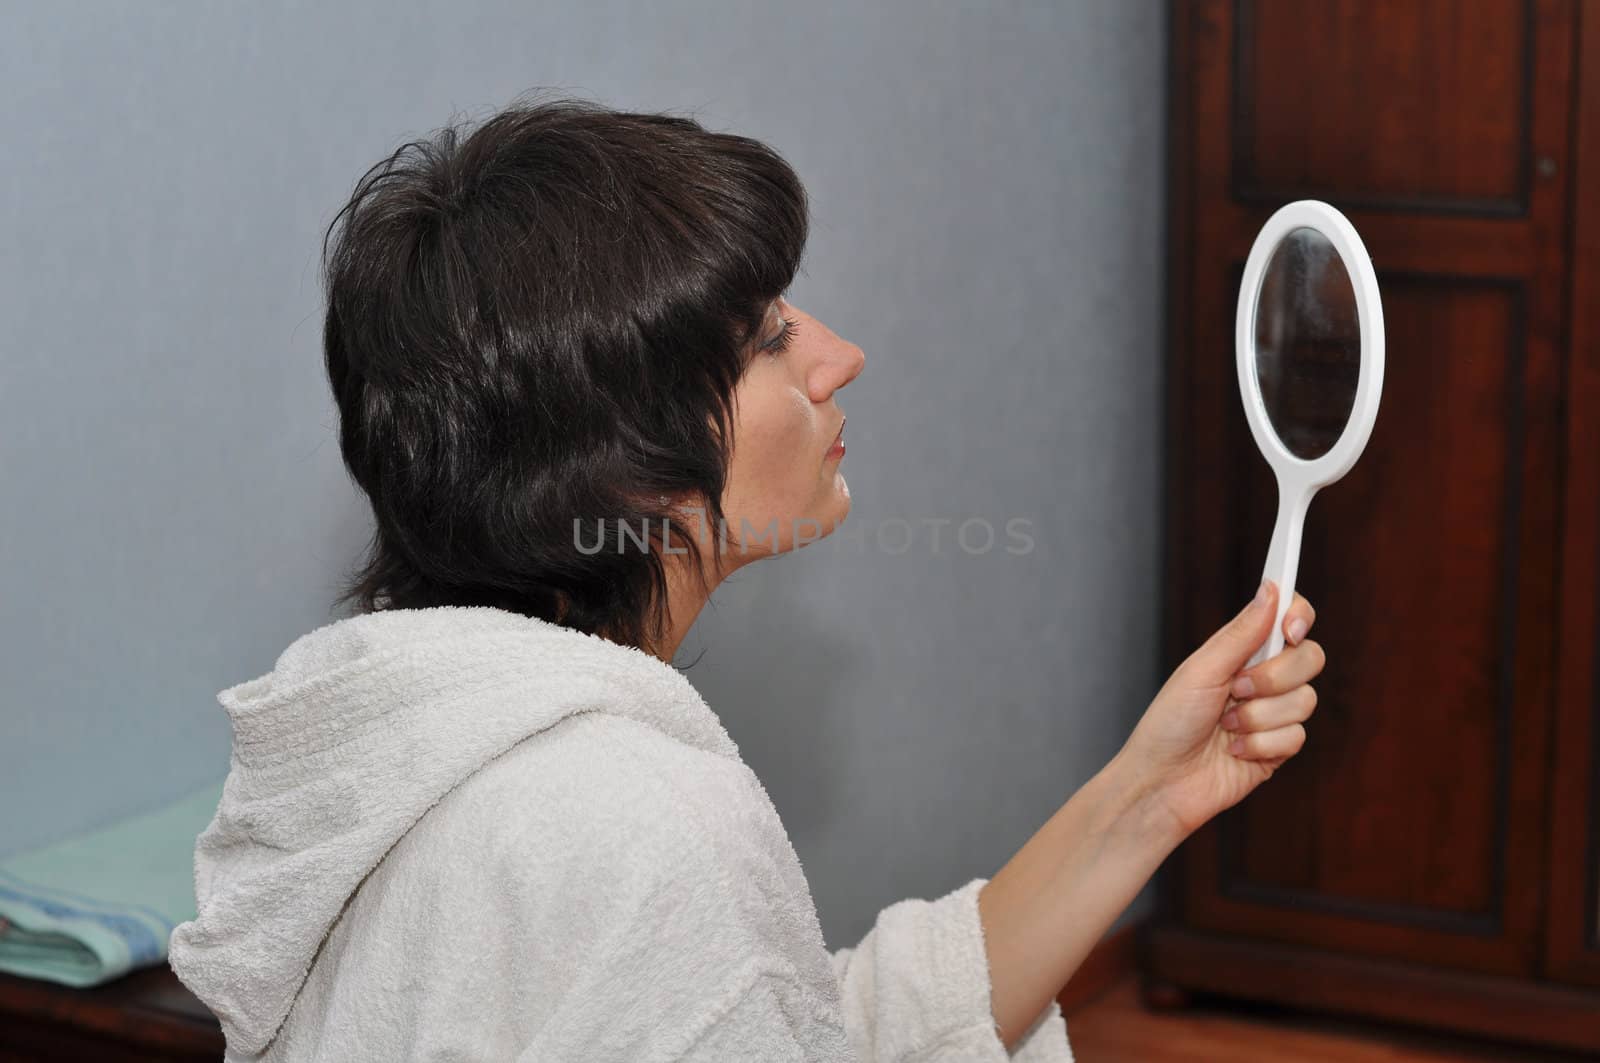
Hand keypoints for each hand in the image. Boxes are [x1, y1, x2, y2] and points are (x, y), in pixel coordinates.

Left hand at [1115, 580, 1324, 839]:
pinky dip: (1261, 744)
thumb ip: (1241, 633)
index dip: (1299, 615)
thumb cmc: (1169, 723)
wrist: (1163, 782)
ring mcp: (1274, 713)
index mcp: (1242, 651)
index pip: (1289, 618)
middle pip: (1310, 657)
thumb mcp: (1201, 670)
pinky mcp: (1279, 748)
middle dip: (1274, 677)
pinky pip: (1297, 736)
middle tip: (1236, 689)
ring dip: (1259, 717)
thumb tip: (1272, 589)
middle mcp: (1263, 678)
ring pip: (1305, 700)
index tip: (1289, 629)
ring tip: (1226, 726)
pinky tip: (1234, 751)